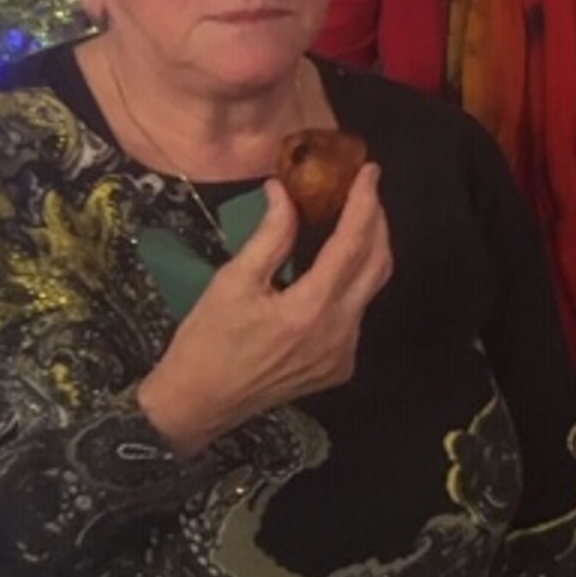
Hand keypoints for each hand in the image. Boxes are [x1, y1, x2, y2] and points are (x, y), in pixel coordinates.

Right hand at [138, 167, 394, 456]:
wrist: (198, 405)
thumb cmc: (207, 340)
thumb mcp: (233, 281)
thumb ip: (270, 235)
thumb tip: (284, 189)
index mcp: (311, 309)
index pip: (353, 243)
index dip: (365, 203)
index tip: (370, 171)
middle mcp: (339, 331)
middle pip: (377, 264)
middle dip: (376, 221)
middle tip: (366, 190)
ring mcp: (344, 352)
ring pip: (371, 289)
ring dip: (368, 251)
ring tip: (354, 219)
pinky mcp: (340, 365)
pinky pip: (357, 314)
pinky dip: (352, 283)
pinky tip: (334, 268)